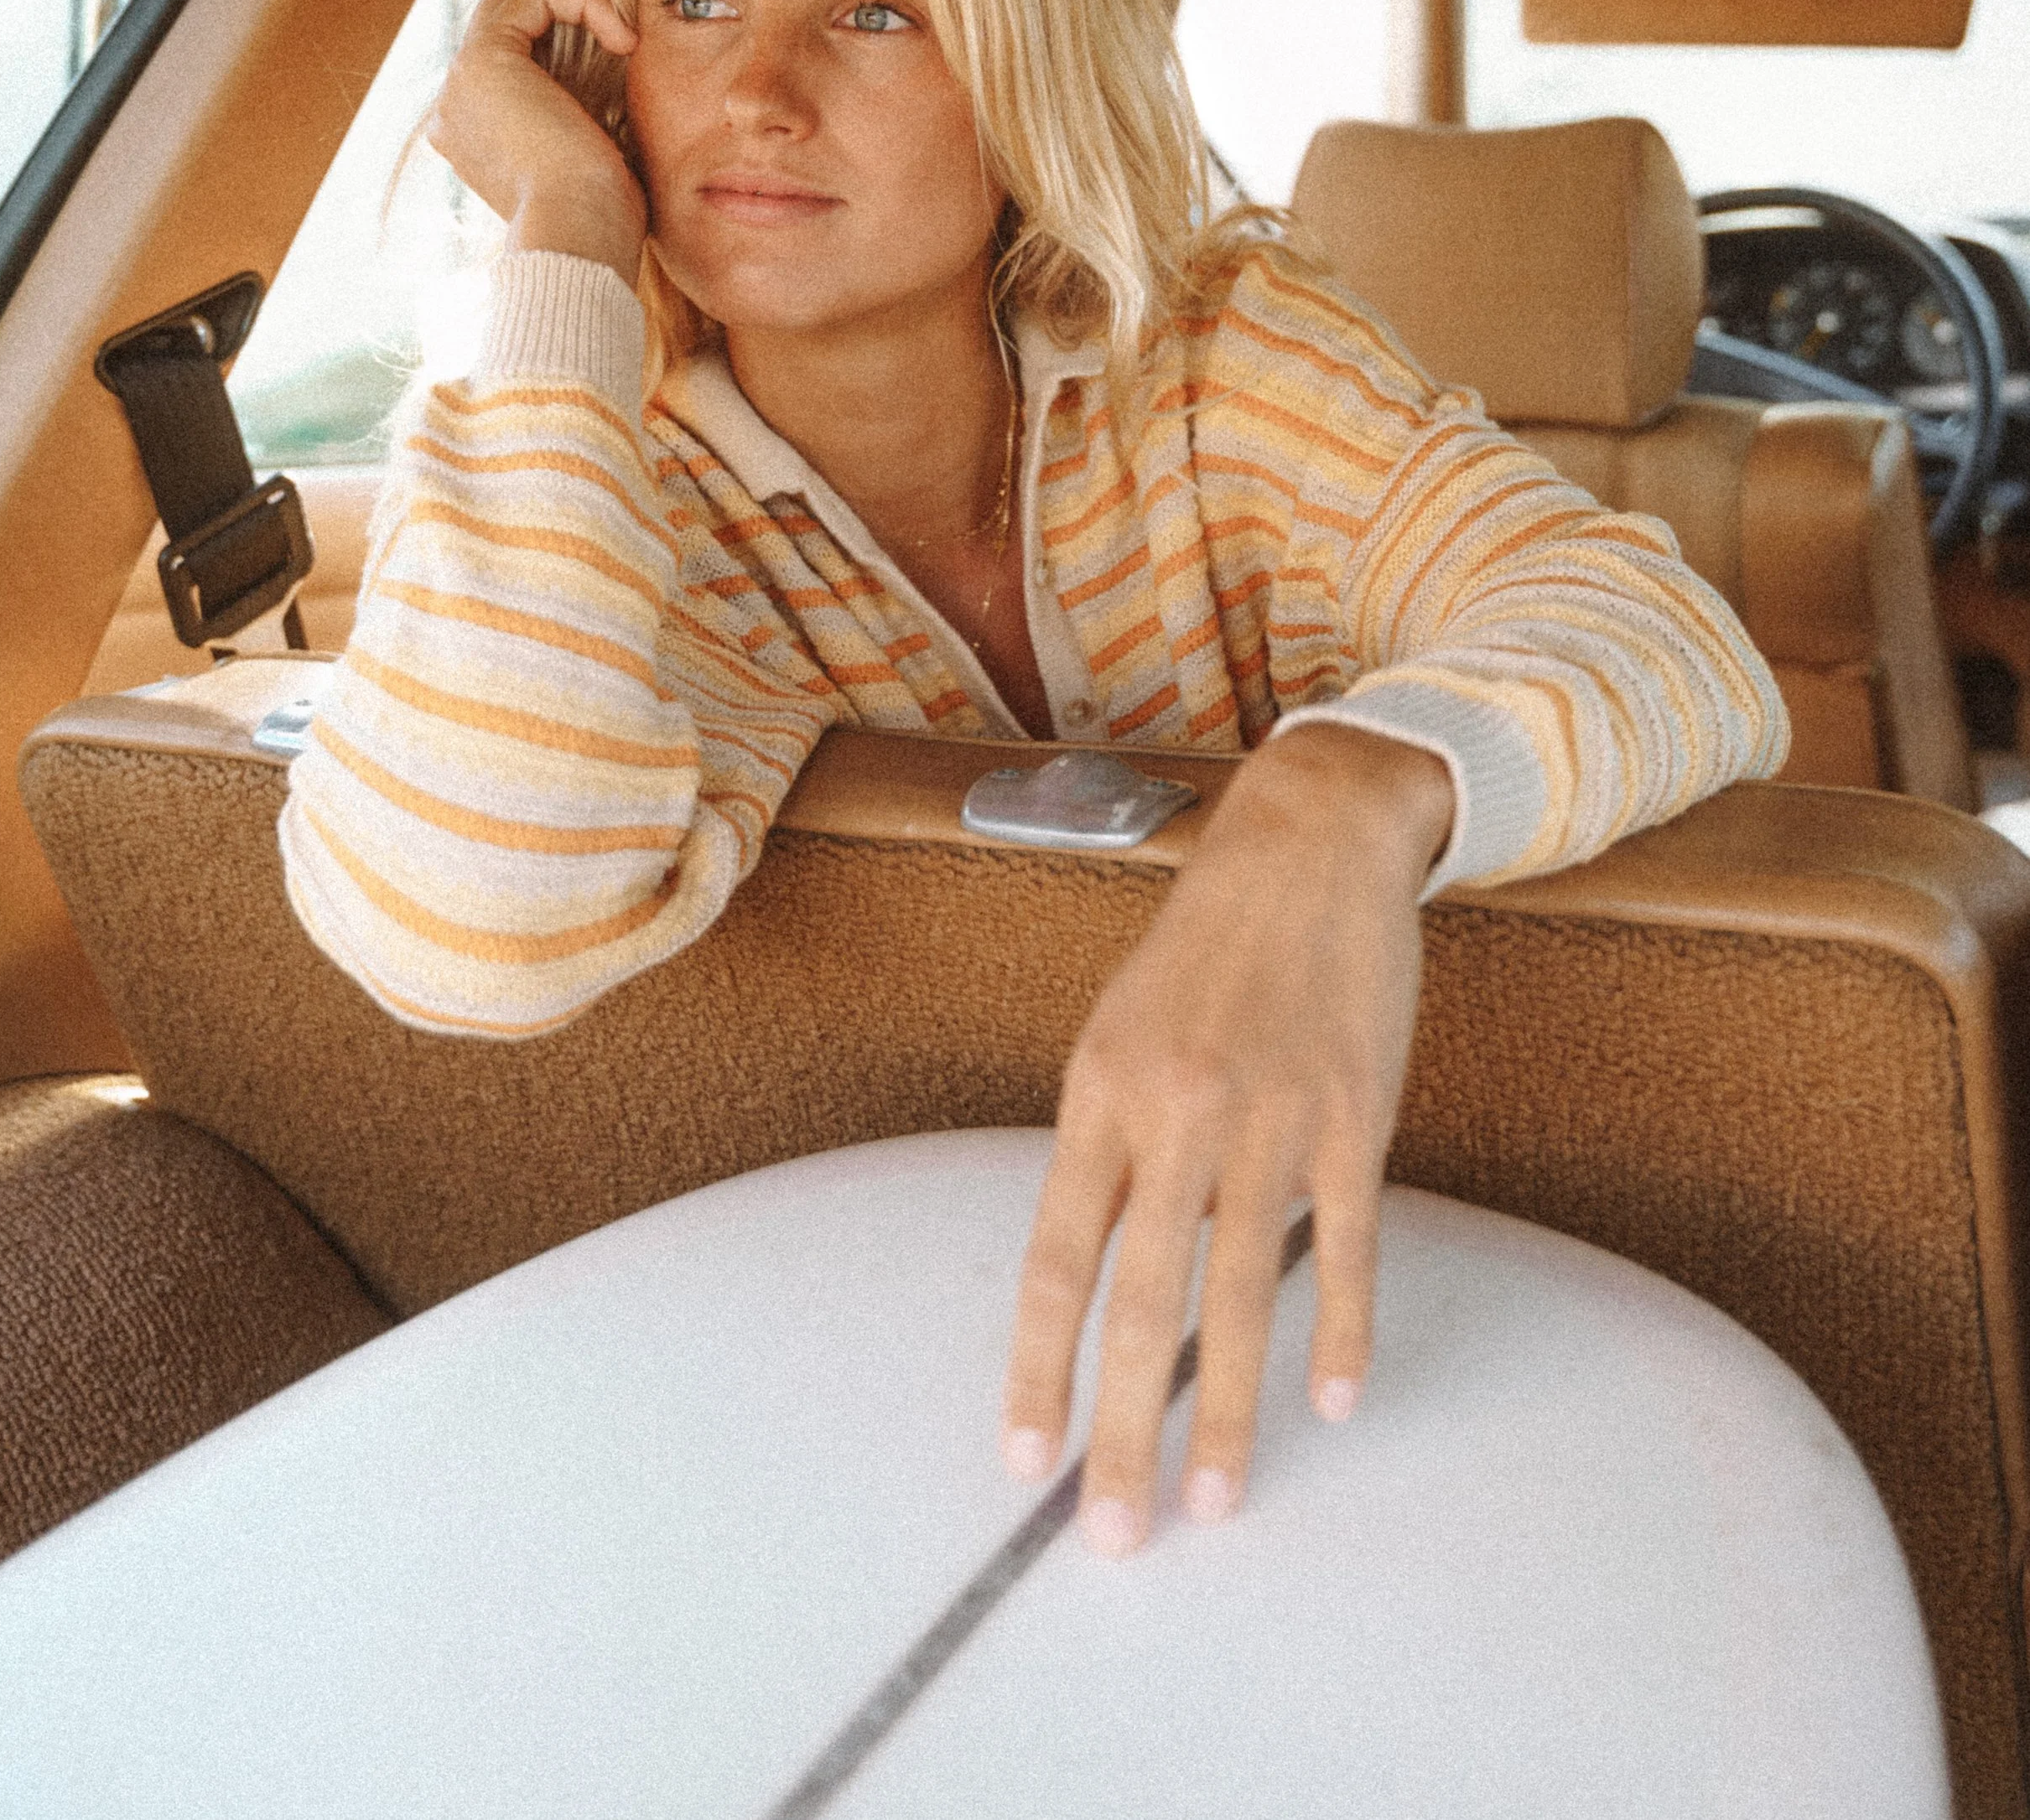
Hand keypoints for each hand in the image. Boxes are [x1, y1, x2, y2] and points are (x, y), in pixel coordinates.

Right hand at [425, 0, 647, 283]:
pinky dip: (585, 4)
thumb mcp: (587, 151)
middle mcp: (455, 104)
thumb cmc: (598, 211)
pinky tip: (623, 40)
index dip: (565, 34)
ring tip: (624, 39)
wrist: (581, 232)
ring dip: (578, 3)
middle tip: (619, 35)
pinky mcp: (483, 61)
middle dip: (565, 10)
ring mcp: (460, 82)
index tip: (621, 58)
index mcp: (473, 130)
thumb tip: (612, 68)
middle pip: (503, 16)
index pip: (509, 51)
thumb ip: (579, 107)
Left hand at [1000, 724, 1451, 1552]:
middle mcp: (1176, 1112)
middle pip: (1139, 1301)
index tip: (1023, 1458)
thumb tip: (1093, 1263)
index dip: (1034, 1368)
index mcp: (1102, 1094)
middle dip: (1121, 1431)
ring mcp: (1270, 1118)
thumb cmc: (1208, 942)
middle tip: (1115, 1532)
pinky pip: (1342, 1245)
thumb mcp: (1122, 1028)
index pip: (1054, 1259)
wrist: (1308, 844)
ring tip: (1213, 1500)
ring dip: (1224, 1411)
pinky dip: (1339, 1329)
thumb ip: (1111, 1143)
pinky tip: (1335, 1399)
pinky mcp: (1354, 1115)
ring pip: (1239, 1294)